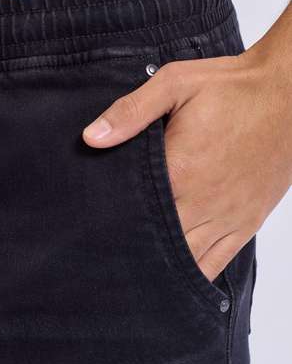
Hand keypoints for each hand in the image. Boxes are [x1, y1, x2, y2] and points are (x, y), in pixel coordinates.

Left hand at [82, 42, 291, 281]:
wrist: (290, 93)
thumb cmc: (232, 88)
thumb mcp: (176, 84)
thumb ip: (131, 112)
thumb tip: (91, 137)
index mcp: (178, 171)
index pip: (132, 210)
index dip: (109, 220)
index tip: (91, 225)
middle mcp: (202, 202)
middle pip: (154, 241)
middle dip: (130, 245)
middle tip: (103, 250)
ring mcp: (226, 217)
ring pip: (183, 259)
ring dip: (158, 264)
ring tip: (132, 268)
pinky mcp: (246, 222)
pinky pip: (217, 262)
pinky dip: (194, 274)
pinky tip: (174, 278)